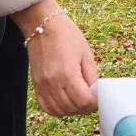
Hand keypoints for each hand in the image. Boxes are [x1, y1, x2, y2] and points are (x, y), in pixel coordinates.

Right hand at [13, 0, 98, 115]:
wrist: (41, 25)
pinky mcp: (36, 85)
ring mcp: (42, 85)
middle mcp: (53, 82)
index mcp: (67, 73)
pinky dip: (57, 109)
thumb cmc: (65, 35)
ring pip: (59, 111)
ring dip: (72, 110)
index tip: (98, 98)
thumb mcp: (85, 53)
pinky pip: (46, 107)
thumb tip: (96, 92)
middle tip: (91, 99)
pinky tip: (65, 102)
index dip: (94, 102)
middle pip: (72, 108)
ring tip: (79, 100)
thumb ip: (92, 76)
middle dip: (85, 107)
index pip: (83, 101)